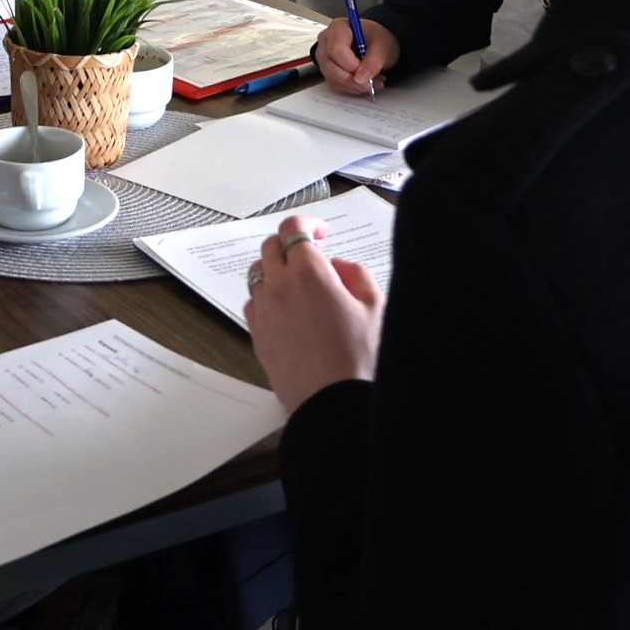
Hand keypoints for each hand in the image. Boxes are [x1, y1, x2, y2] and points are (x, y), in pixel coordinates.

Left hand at [245, 216, 384, 414]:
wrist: (334, 405)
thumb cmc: (359, 361)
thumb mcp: (376, 307)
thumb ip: (358, 274)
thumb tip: (340, 266)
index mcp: (309, 273)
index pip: (293, 228)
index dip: (308, 224)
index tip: (322, 233)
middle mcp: (279, 288)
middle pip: (271, 246)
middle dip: (291, 244)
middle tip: (313, 255)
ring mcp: (264, 312)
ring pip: (257, 274)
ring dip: (276, 269)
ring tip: (300, 283)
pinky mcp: (257, 336)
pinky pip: (254, 304)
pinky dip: (267, 297)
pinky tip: (287, 310)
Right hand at [315, 18, 397, 95]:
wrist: (377, 43)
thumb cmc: (376, 38)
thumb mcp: (382, 46)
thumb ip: (374, 61)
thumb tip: (362, 77)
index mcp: (338, 28)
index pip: (336, 49)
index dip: (351, 64)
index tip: (366, 71)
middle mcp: (327, 41)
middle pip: (331, 66)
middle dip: (352, 79)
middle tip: (371, 81)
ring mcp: (325, 56)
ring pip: (332, 78)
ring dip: (353, 85)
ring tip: (371, 81)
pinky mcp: (327, 69)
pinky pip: (335, 84)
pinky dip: (351, 87)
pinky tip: (363, 82)